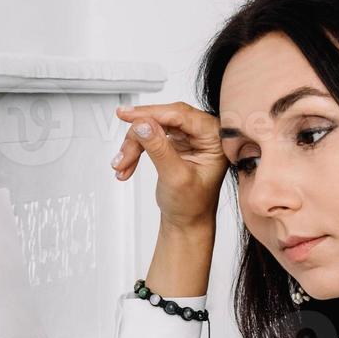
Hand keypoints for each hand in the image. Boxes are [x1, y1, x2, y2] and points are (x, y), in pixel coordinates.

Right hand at [112, 102, 228, 232]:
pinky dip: (136, 149)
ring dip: (134, 145)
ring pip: (153, 127)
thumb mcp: (175, 177)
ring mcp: (189, 137)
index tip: (127, 116)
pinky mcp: (176, 143)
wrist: (187, 223)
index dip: (151, 114)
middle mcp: (204, 133)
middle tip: (123, 150)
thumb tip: (143, 124)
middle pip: (164, 118)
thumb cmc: (192, 206)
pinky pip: (150, 136)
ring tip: (123, 165)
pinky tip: (127, 163)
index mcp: (215, 138)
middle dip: (140, 135)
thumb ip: (159, 148)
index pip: (180, 115)